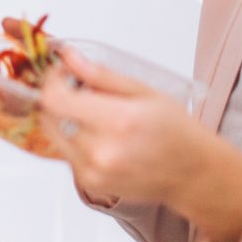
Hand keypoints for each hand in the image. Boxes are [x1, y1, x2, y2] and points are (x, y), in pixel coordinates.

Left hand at [37, 47, 222, 208]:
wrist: (192, 174)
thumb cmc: (176, 131)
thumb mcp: (145, 92)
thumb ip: (102, 75)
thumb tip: (70, 58)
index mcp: (118, 121)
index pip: (56, 99)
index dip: (52, 80)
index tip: (62, 70)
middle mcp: (102, 151)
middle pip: (49, 116)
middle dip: (57, 96)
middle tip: (75, 86)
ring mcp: (93, 172)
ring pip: (54, 134)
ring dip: (64, 117)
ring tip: (91, 111)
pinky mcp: (90, 184)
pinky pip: (66, 152)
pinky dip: (73, 137)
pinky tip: (99, 133)